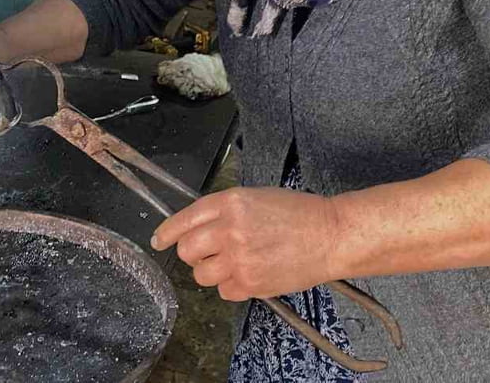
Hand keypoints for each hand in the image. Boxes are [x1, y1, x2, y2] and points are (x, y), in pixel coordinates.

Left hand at [151, 187, 342, 301]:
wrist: (330, 234)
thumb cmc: (298, 213)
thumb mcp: (255, 197)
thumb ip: (224, 210)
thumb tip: (197, 225)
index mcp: (230, 202)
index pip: (185, 219)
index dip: (167, 232)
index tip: (159, 240)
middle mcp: (230, 229)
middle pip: (187, 250)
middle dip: (192, 253)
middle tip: (207, 253)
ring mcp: (239, 258)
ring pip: (201, 274)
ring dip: (211, 271)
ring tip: (232, 264)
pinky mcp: (251, 283)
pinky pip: (224, 291)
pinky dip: (232, 286)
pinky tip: (249, 274)